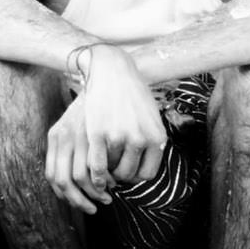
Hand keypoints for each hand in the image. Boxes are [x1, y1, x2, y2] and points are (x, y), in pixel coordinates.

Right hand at [44, 47, 165, 211]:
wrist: (113, 71)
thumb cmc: (133, 95)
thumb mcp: (152, 118)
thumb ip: (151, 142)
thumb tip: (144, 171)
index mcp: (156, 137)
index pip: (147, 174)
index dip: (135, 176)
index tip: (126, 171)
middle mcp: (140, 139)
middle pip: (129, 174)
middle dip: (119, 175)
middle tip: (112, 169)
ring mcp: (119, 137)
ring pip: (112, 170)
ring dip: (107, 170)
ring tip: (104, 162)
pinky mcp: (98, 134)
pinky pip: (97, 165)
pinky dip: (95, 173)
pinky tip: (93, 170)